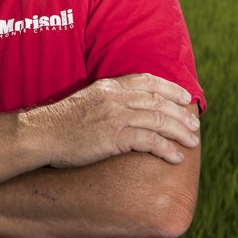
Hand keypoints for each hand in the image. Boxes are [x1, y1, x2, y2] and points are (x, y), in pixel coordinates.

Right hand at [30, 73, 199, 167]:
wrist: (41, 134)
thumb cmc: (60, 123)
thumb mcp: (85, 101)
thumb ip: (106, 101)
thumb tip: (123, 110)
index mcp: (108, 86)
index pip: (147, 81)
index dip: (170, 88)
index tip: (185, 98)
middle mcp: (115, 98)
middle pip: (158, 101)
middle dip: (181, 114)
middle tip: (196, 125)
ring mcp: (115, 116)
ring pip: (159, 120)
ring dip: (180, 131)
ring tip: (193, 142)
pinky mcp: (114, 137)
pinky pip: (150, 141)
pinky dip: (167, 149)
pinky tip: (176, 157)